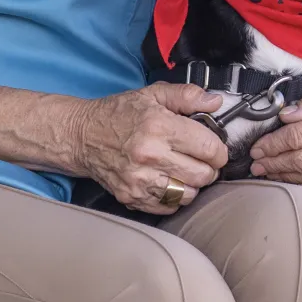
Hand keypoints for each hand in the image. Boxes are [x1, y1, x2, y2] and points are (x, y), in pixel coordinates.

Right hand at [70, 83, 228, 213]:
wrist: (82, 136)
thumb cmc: (119, 114)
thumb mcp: (153, 94)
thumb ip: (188, 95)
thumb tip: (215, 102)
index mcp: (160, 127)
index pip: (209, 148)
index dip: (219, 150)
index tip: (216, 148)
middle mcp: (150, 156)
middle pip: (202, 175)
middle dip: (210, 168)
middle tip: (203, 161)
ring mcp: (139, 180)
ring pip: (187, 195)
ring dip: (193, 185)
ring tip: (186, 172)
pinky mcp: (130, 197)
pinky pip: (167, 207)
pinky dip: (174, 198)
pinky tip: (170, 182)